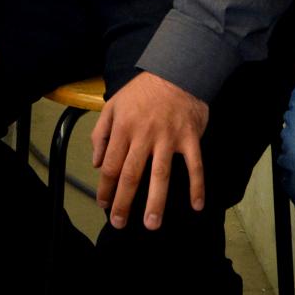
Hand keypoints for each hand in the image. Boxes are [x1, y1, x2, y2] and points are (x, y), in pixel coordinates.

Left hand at [90, 72, 208, 231]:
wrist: (176, 70)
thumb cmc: (142, 90)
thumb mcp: (113, 104)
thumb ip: (101, 133)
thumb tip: (97, 163)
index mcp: (123, 128)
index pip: (111, 165)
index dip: (106, 188)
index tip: (104, 205)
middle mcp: (144, 135)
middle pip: (131, 174)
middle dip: (124, 202)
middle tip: (120, 224)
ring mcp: (168, 138)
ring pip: (160, 174)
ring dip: (156, 201)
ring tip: (152, 224)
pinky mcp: (190, 138)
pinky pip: (195, 166)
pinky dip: (197, 186)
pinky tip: (197, 205)